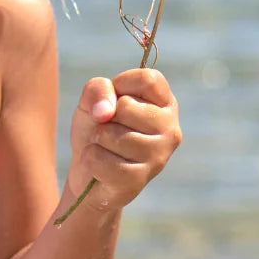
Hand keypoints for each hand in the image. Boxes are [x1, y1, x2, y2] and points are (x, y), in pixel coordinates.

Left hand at [66, 67, 181, 211]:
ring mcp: (158, 156)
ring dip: (97, 140)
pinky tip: (101, 167)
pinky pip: (100, 159)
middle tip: (110, 129)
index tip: (115, 99)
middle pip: (127, 106)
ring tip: (106, 147)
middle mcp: (170, 130)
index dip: (122, 84)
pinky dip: (90, 160)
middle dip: (105, 117)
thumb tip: (105, 111)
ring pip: (111, 135)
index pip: (148, 79)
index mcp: (165, 104)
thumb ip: (97, 89)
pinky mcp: (139, 179)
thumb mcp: (92, 100)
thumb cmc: (97, 128)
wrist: (88, 171)